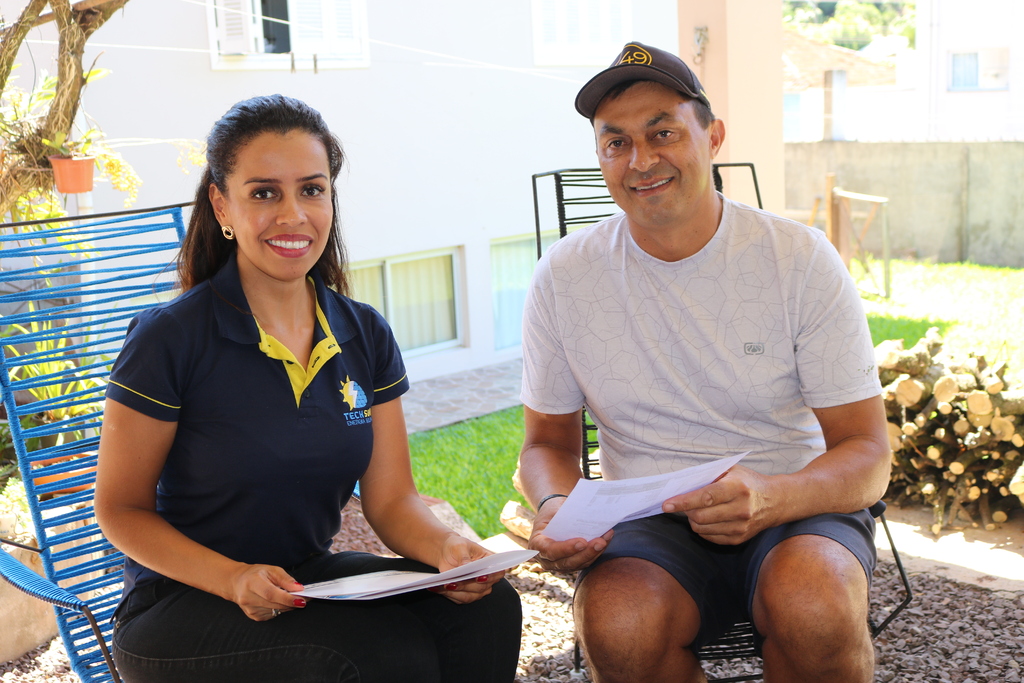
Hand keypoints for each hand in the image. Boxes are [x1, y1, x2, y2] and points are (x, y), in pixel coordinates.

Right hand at [225, 563, 306, 620]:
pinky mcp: (254, 617)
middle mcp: (248, 598)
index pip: (271, 594)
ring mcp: (250, 610)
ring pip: (276, 611)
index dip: (287, 598)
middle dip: (292, 602)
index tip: (301, 600)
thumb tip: (298, 588)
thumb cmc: (255, 574)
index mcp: (252, 583)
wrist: (236, 583)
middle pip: (275, 604)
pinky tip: (279, 601)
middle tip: (305, 598)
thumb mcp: (271, 569)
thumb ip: (285, 579)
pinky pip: (273, 614)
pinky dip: (280, 608)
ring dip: (287, 606)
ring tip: (292, 597)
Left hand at [428, 535, 502, 603]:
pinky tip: (436, 588)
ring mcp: (478, 589)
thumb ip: (464, 556)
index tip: (479, 577)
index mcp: (491, 563)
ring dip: (455, 592)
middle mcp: (488, 578)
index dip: (491, 576)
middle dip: (466, 585)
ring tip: (442, 585)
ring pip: (470, 596)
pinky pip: (459, 599)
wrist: (447, 554)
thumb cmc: (457, 547)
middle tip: (452, 582)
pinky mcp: (467, 595)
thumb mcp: (459, 546)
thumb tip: (466, 566)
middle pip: (482, 587)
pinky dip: (447, 594)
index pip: (498, 572)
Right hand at [528, 497, 612, 572]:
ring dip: (594, 553)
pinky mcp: (572, 564)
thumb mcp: (553, 510)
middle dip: (585, 553)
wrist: (553, 516)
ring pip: (579, 564)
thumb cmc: (552, 511)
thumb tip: (586, 517)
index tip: (582, 542)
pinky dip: (596, 552)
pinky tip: (606, 540)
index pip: (550, 551)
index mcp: (536, 545)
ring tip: (605, 540)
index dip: (566, 548)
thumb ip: (565, 517)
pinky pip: (585, 561)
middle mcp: (546, 559)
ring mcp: (559, 564)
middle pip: (567, 562)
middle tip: (599, 542)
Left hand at [664, 465, 778, 544]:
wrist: (775, 501)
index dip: (683, 502)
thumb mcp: (731, 471)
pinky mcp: (739, 539)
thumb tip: (681, 486)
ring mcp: (741, 527)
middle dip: (686, 511)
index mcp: (737, 488)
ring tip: (696, 510)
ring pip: (702, 529)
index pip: (705, 497)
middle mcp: (741, 509)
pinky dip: (702, 528)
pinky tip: (707, 518)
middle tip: (681, 504)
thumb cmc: (748, 482)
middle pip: (701, 516)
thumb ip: (708, 476)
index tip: (666, 505)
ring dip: (693, 519)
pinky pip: (710, 537)